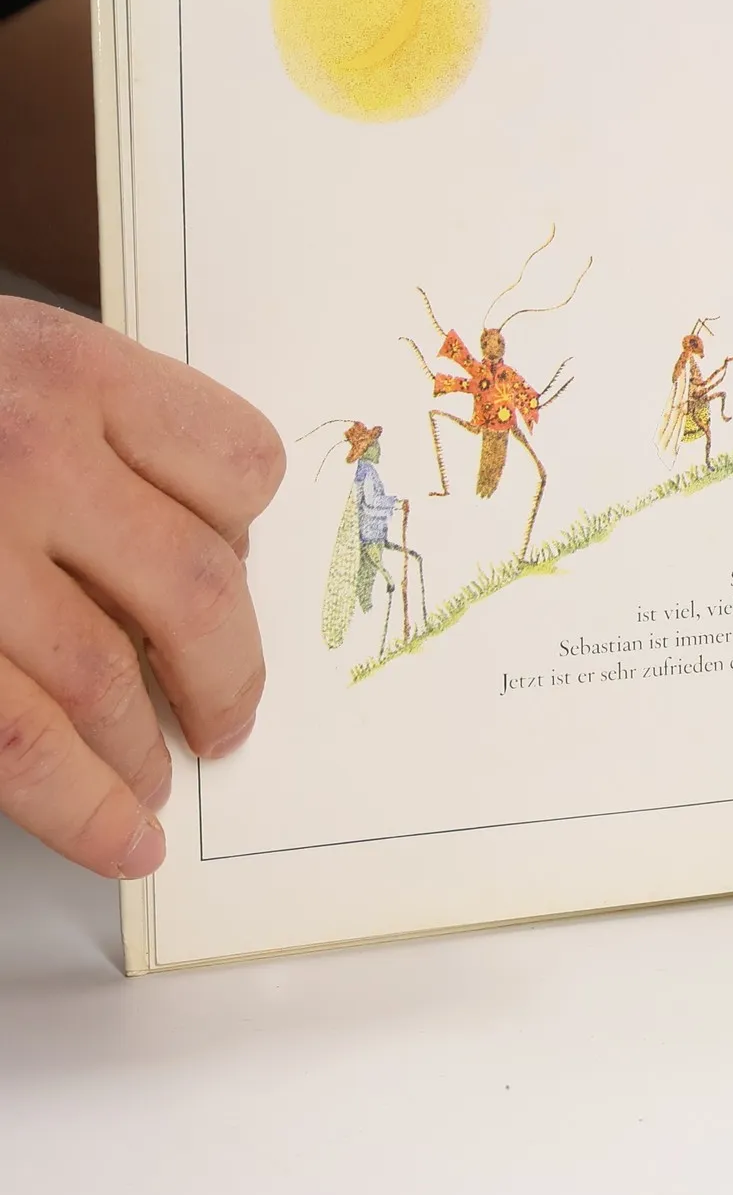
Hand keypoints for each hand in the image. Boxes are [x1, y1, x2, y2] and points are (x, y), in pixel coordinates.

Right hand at [0, 299, 283, 875]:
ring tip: (154, 781)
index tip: (235, 573)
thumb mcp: (5, 359)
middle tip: (228, 716)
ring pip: (106, 681)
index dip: (246, 531)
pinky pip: (19, 741)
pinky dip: (82, 805)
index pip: (237, 465)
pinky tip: (119, 834)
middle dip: (226, 672)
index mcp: (69, 372)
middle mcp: (28, 455)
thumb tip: (202, 555)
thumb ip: (96, 432)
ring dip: (144, 750)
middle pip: (195, 585)